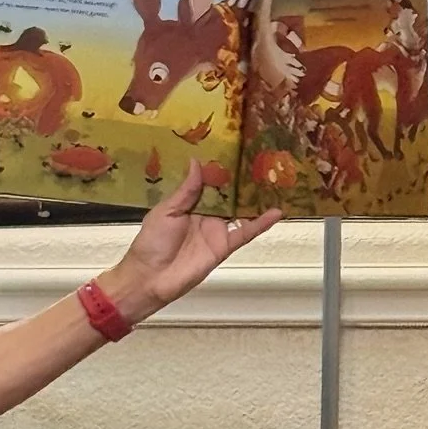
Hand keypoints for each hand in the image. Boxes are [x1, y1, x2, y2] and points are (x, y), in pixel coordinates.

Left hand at [103, 160, 282, 322]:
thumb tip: (196, 161)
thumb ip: (185, 190)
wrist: (150, 279)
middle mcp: (206, 215)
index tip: (237, 149)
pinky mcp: (224, 246)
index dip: (222, 168)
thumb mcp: (166, 211)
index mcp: (190, 204)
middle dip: (244, 180)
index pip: (210, 183)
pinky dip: (261, 224)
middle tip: (264, 159)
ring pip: (241, 211)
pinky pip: (245, 233)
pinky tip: (277, 212)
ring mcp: (217, 231)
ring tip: (277, 180)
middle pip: (230, 195)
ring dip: (256, 199)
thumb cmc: (151, 243)